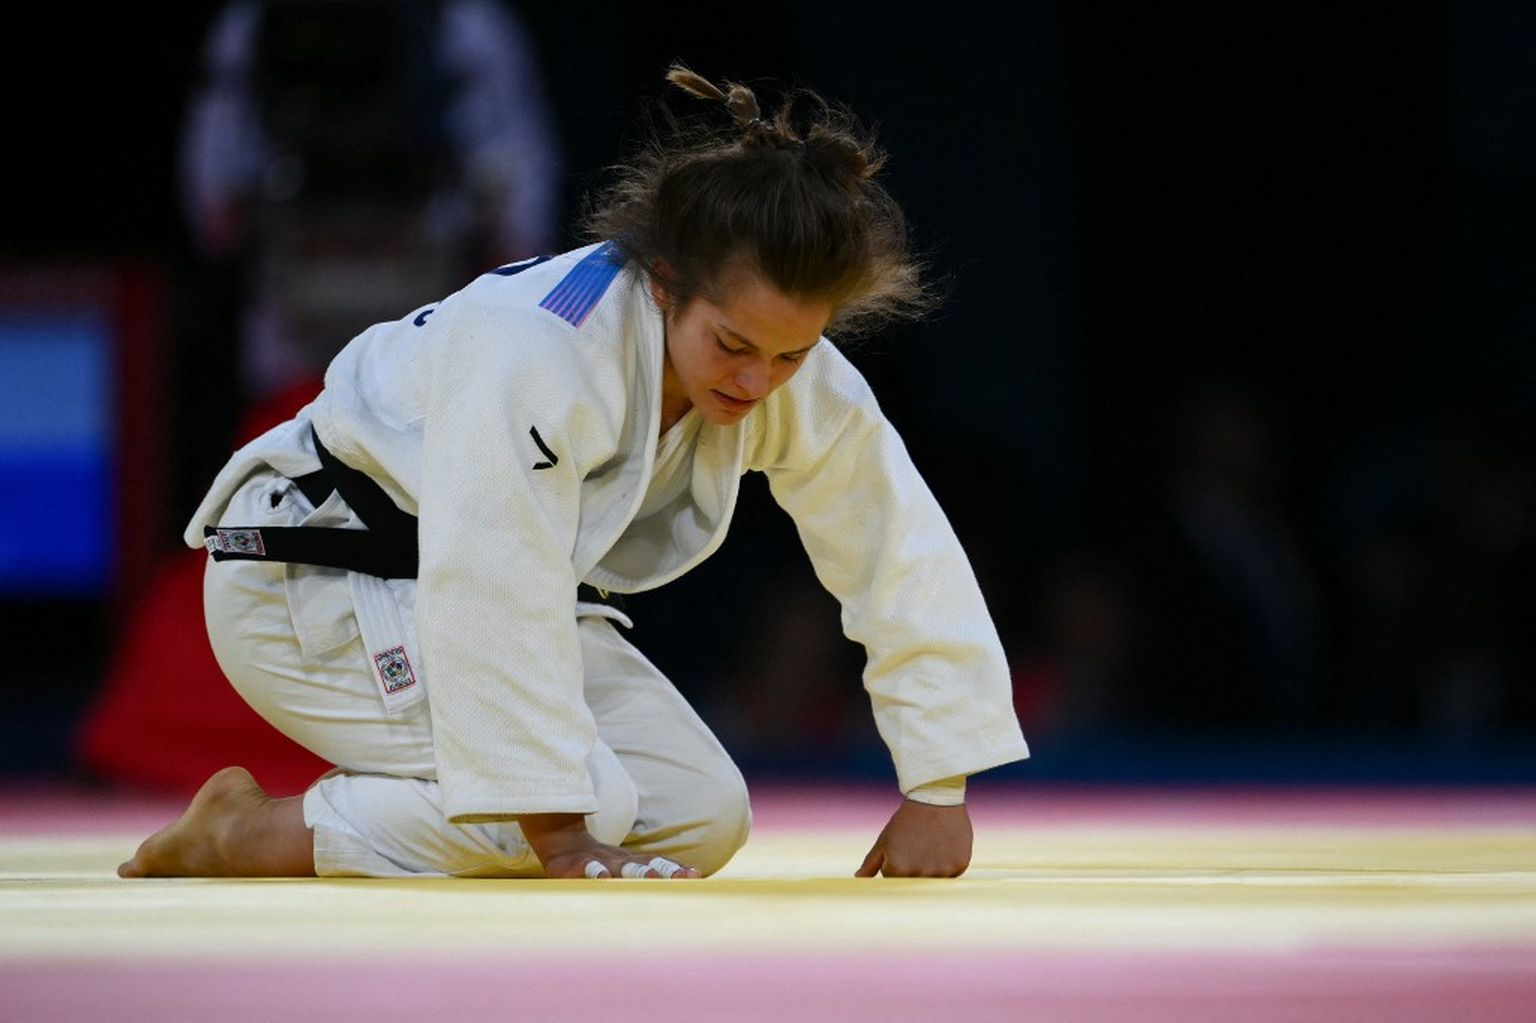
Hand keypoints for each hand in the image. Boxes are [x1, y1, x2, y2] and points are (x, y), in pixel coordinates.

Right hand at [517, 813, 699, 878]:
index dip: (676, 869)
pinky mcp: (575, 866)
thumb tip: (684, 882)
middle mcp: (619, 859)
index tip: (695, 876)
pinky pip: (586, 869)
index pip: (658, 862)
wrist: (561, 842)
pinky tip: (604, 879)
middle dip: (664, 871)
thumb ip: (649, 873)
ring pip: (620, 865)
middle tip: (682, 878)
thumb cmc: (600, 863)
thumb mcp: (624, 867)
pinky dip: (596, 874)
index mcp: (632, 860)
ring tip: (651, 878)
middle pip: (646, 863)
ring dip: (636, 871)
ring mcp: (598, 861)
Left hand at [855, 799, 972, 877]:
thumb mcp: (884, 840)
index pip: (895, 883)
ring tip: (930, 844)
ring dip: (932, 868)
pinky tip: (944, 845)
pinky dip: (948, 864)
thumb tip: (858, 880)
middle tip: (918, 846)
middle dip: (915, 870)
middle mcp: (919, 874)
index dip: (897, 867)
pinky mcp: (958, 866)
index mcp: (897, 870)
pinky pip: (951, 875)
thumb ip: (870, 864)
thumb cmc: (906, 820)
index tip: (903, 850)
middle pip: (915, 885)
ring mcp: (940, 871)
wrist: (934, 798)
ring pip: (935, 881)